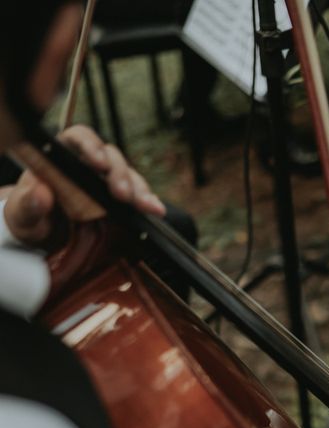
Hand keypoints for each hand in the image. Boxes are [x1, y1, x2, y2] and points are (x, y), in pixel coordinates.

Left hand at [3, 125, 165, 244]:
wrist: (45, 238)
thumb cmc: (30, 217)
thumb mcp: (22, 214)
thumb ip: (27, 204)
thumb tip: (40, 192)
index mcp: (62, 155)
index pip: (80, 137)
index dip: (91, 146)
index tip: (98, 164)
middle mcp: (89, 163)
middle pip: (111, 157)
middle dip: (120, 175)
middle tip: (122, 195)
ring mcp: (108, 180)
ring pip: (129, 175)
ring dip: (139, 190)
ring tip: (147, 206)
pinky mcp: (122, 198)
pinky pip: (139, 194)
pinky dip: (148, 201)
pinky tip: (156, 209)